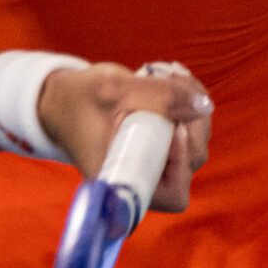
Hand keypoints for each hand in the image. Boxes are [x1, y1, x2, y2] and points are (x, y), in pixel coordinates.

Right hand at [37, 60, 213, 212]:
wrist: (63, 99)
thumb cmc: (78, 99)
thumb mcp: (112, 89)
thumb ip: (159, 95)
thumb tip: (204, 106)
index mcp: (124, 180)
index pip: (172, 194)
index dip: (181, 162)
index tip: (174, 127)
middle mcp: (142, 177)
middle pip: (190, 162)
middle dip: (191, 120)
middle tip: (173, 83)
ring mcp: (154, 160)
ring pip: (194, 142)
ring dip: (192, 104)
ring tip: (168, 73)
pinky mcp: (160, 143)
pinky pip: (189, 127)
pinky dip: (188, 100)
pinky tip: (172, 76)